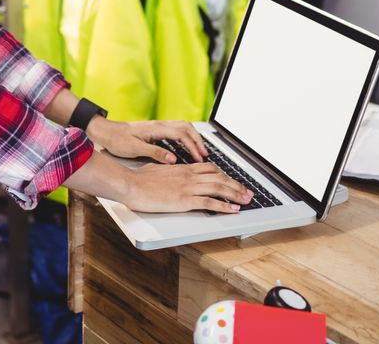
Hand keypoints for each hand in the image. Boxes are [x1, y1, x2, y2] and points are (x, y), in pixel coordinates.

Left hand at [85, 117, 208, 163]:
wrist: (104, 131)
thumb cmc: (116, 140)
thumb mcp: (134, 149)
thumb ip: (155, 153)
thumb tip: (173, 159)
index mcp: (156, 129)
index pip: (182, 134)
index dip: (193, 146)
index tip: (199, 158)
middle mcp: (159, 124)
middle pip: (186, 127)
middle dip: (198, 140)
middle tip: (205, 155)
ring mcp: (157, 126)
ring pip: (182, 126)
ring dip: (193, 137)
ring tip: (199, 151)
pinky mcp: (155, 129)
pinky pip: (176, 129)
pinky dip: (185, 136)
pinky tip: (186, 146)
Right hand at [124, 162, 252, 213]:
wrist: (131, 184)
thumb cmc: (138, 179)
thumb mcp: (156, 169)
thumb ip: (166, 170)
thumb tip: (167, 170)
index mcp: (183, 168)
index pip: (211, 169)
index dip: (225, 176)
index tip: (232, 181)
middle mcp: (189, 176)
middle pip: (219, 178)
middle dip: (236, 185)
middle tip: (247, 192)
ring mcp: (188, 187)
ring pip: (219, 188)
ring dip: (235, 194)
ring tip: (246, 200)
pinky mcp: (184, 200)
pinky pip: (209, 203)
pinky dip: (224, 206)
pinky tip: (232, 210)